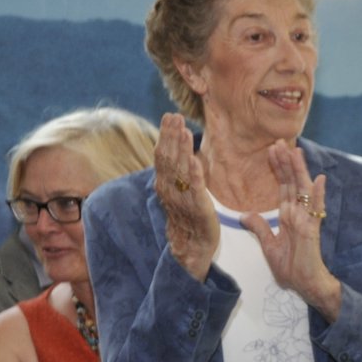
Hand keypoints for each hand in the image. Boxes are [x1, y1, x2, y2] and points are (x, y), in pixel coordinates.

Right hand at [154, 113, 219, 281]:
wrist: (191, 246)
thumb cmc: (187, 216)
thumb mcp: (179, 190)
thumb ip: (177, 171)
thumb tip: (177, 149)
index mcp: (165, 183)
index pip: (163, 154)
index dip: (166, 135)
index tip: (170, 116)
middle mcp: (170, 189)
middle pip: (169, 158)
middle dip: (172, 136)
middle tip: (175, 116)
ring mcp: (182, 199)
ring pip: (180, 170)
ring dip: (181, 149)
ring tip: (184, 130)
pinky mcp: (198, 208)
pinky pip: (194, 189)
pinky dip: (194, 174)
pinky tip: (195, 159)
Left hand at [239, 141, 341, 320]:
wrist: (305, 285)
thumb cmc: (291, 268)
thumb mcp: (268, 246)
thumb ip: (260, 228)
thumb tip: (246, 214)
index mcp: (288, 216)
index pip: (283, 187)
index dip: (278, 169)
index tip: (272, 150)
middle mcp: (298, 214)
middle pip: (292, 183)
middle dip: (286, 162)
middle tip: (279, 141)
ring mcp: (306, 221)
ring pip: (303, 190)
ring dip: (300, 171)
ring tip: (295, 151)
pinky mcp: (312, 230)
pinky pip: (316, 210)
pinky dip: (318, 195)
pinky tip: (320, 179)